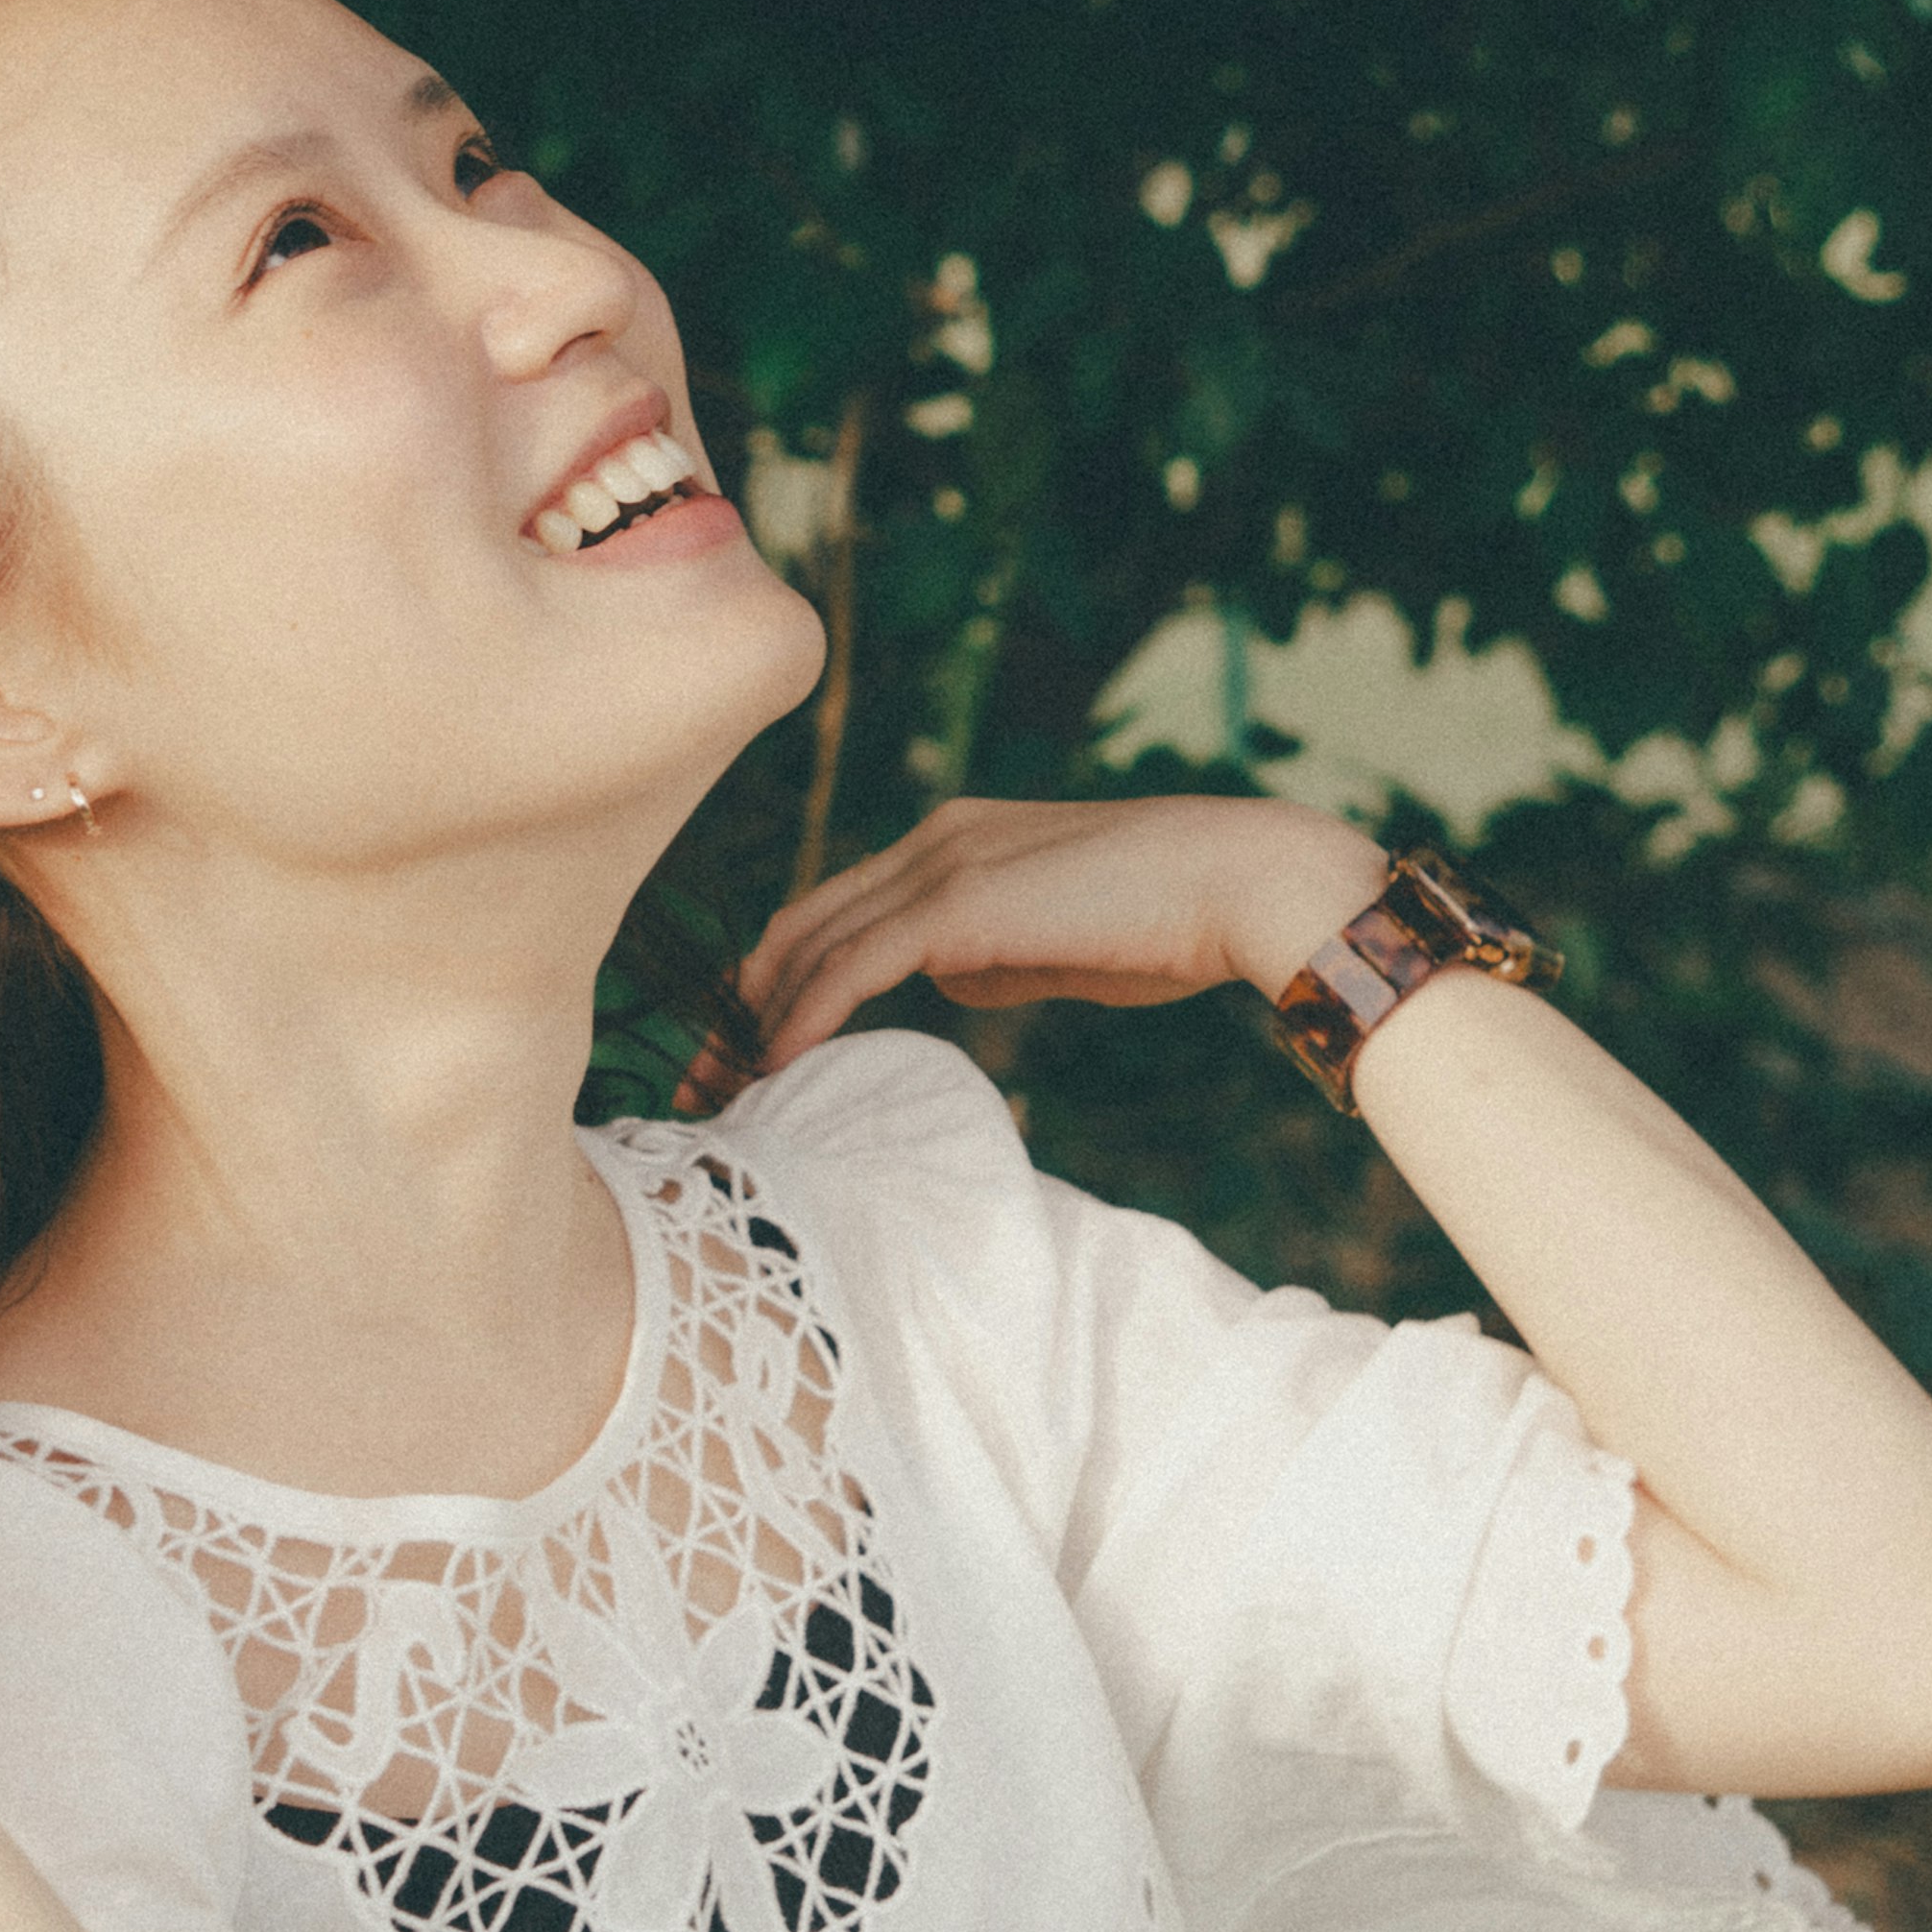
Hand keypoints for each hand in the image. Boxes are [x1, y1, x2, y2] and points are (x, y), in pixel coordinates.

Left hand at [729, 797, 1389, 1082]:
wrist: (1238, 883)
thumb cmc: (1167, 921)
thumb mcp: (1054, 940)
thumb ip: (988, 949)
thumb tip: (942, 978)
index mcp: (951, 841)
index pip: (833, 911)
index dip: (775, 981)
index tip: (740, 1051)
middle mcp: (930, 840)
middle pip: (798, 924)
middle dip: (737, 1005)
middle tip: (694, 1081)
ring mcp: (941, 864)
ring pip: (811, 945)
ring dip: (754, 1022)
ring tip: (715, 1092)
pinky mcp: (958, 904)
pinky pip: (853, 966)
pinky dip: (804, 1017)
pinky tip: (772, 1068)